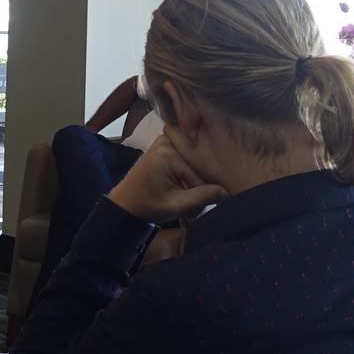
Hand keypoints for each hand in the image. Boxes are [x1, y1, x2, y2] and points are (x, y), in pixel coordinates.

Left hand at [107, 134, 227, 223]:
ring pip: (197, 164)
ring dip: (195, 183)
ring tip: (185, 199)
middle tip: (191, 208)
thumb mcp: (175, 206)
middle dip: (200, 188)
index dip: (203, 195)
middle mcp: (169, 140)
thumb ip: (202, 198)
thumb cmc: (146, 205)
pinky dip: (190, 176)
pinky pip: (190, 160)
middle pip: (200, 165)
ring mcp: (168, 141)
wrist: (125, 203)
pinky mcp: (169, 146)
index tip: (193, 212)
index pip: (201, 174)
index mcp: (168, 151)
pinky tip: (184, 189)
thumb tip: (228, 191)